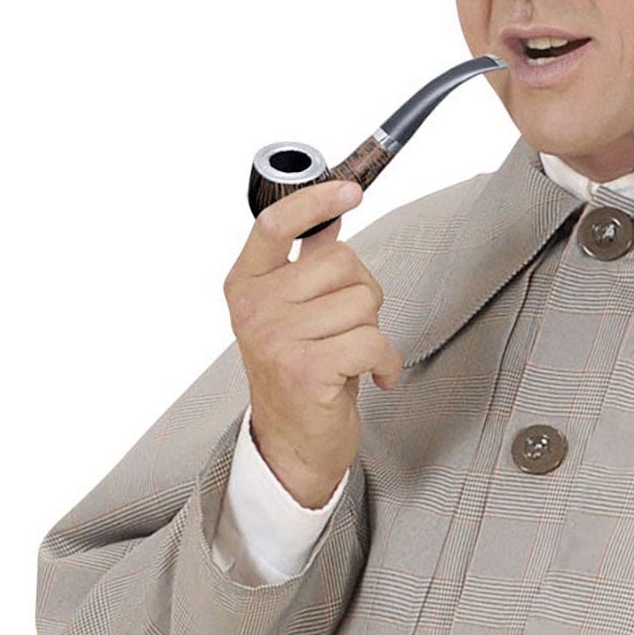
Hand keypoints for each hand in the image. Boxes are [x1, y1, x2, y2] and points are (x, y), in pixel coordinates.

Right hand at [223, 178, 403, 506]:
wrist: (293, 444)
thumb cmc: (300, 374)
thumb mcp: (294, 313)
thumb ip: (307, 266)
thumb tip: (329, 218)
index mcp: (246, 285)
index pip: (275, 225)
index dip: (315, 201)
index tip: (351, 190)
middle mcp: (254, 308)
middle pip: (341, 262)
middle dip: (362, 291)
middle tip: (347, 326)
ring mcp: (276, 338)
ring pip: (363, 302)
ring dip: (372, 331)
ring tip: (350, 355)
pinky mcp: (305, 369)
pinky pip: (373, 341)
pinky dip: (387, 362)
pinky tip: (375, 377)